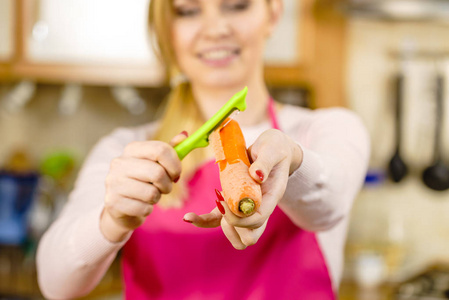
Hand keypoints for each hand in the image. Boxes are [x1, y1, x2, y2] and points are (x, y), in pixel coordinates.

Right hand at [100, 132, 186, 242]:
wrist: (121, 206)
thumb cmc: (143, 181)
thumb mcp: (155, 164)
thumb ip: (169, 150)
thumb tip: (184, 135)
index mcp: (131, 149)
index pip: (160, 149)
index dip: (175, 163)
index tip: (176, 173)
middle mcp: (119, 163)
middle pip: (157, 172)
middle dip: (167, 184)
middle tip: (164, 187)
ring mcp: (114, 183)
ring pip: (151, 193)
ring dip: (157, 198)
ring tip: (150, 196)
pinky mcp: (113, 203)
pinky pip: (144, 208)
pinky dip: (147, 209)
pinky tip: (140, 205)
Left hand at [184, 129, 302, 248]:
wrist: (272, 149)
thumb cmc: (274, 148)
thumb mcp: (272, 149)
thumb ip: (265, 162)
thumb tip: (256, 175)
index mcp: (271, 198)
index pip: (257, 220)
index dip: (239, 217)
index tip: (223, 199)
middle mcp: (260, 209)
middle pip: (249, 237)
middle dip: (232, 227)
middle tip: (222, 205)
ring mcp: (246, 209)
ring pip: (236, 236)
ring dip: (222, 226)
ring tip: (216, 203)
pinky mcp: (232, 203)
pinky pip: (217, 221)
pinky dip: (203, 221)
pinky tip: (189, 217)